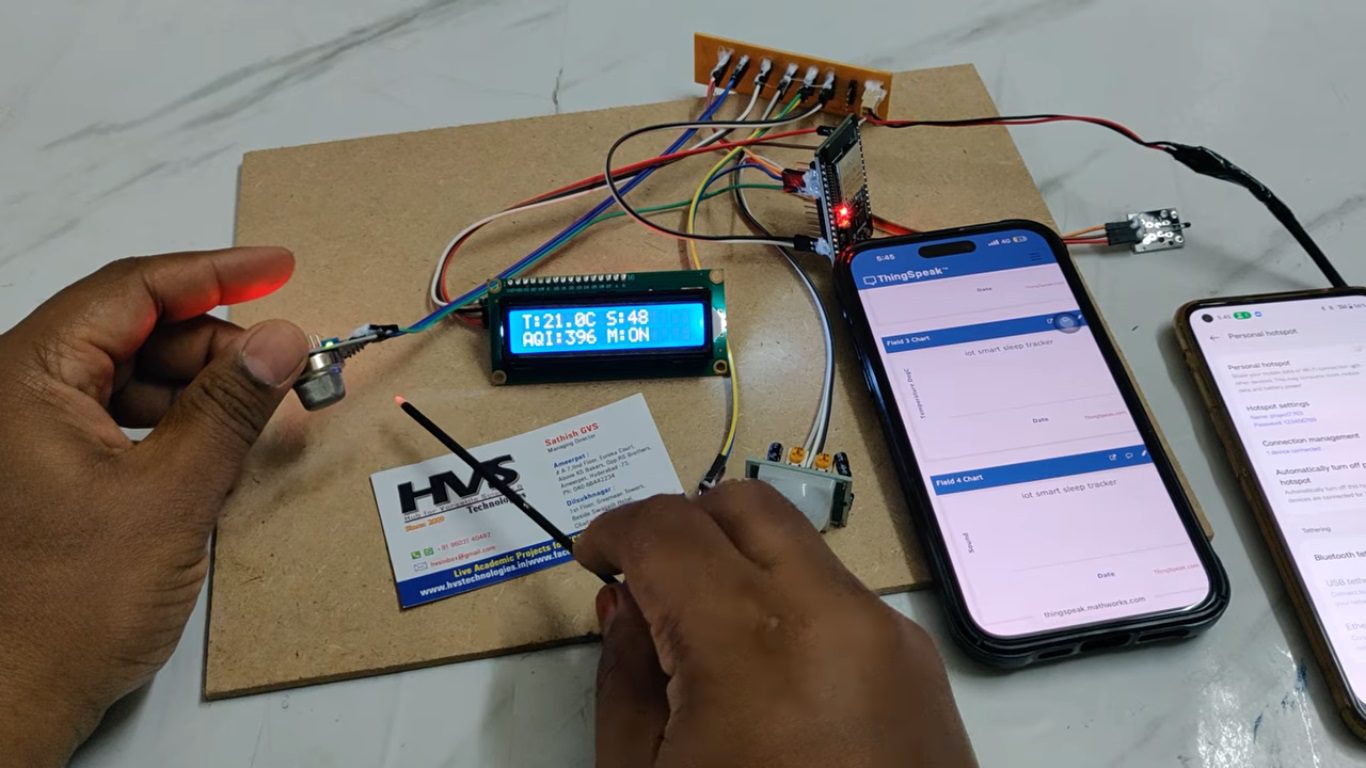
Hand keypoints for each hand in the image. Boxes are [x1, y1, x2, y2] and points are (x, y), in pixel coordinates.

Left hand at [0, 248, 308, 765]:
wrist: (12, 701)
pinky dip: (172, 424)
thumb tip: (283, 339)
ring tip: (262, 415)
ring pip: (128, 376)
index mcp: (25, 377)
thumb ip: (230, 407)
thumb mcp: (171, 494)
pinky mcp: (43, 471)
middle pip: (132, 331)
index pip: (130, 290)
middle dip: (216, 344)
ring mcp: (25, 433)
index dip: (213, 272)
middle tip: (287, 367)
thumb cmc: (70, 605)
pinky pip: (116, 419)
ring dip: (199, 388)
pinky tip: (216, 449)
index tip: (280, 266)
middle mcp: (16, 392)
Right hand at [576, 481, 975, 767]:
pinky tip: (770, 680)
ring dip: (741, 563)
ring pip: (800, 546)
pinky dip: (792, 604)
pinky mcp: (921, 666)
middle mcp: (832, 612)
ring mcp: (889, 635)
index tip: (594, 559)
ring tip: (708, 642)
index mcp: (752, 638)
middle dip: (683, 525)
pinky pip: (842, 598)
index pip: (667, 528)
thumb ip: (625, 677)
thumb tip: (627, 606)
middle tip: (647, 583)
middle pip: (745, 504)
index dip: (615, 531)